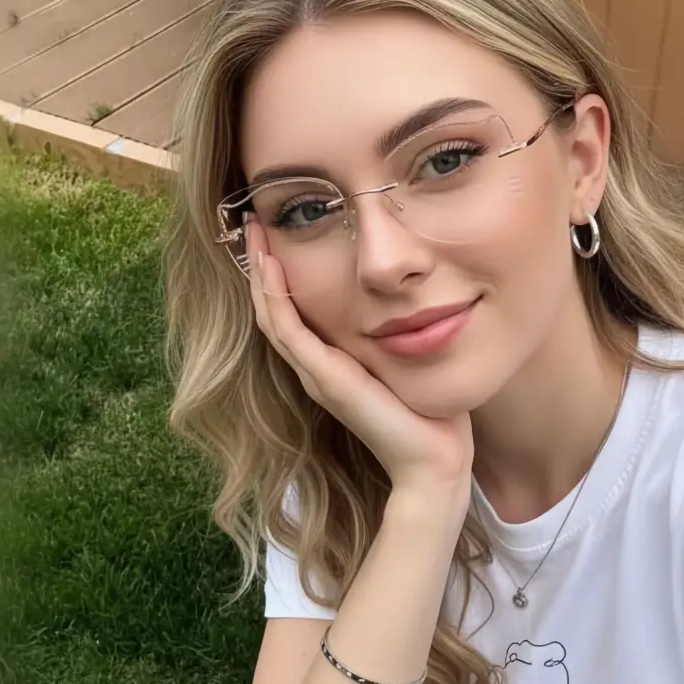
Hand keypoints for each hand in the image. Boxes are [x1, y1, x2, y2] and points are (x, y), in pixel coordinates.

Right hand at [246, 219, 473, 503]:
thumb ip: (399, 336)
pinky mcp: (326, 379)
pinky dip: (274, 297)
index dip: (278, 277)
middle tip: (251, 223)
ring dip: (259, 273)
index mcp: (331, 366)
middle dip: (260, 266)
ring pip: (272, 316)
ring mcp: (316, 375)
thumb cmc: (430, 415)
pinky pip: (288, 331)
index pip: (292, 313)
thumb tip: (416, 300)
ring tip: (252, 232)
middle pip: (272, 310)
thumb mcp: (408, 362)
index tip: (277, 235)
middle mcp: (316, 370)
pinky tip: (269, 266)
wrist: (432, 460)